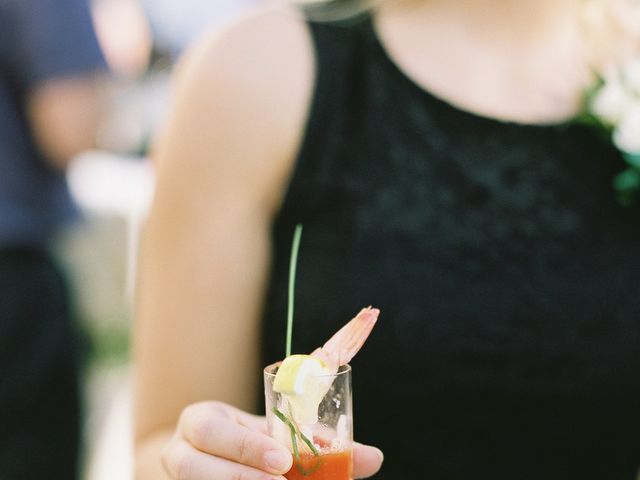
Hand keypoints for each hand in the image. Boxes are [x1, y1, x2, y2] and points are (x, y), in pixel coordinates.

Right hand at [162, 401, 383, 478]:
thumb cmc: (248, 439)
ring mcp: (178, 479)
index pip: (210, 429)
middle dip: (240, 476)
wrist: (206, 456)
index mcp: (200, 420)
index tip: (284, 459)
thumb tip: (374, 457)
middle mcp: (180, 451)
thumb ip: (314, 440)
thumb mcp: (273, 431)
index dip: (244, 446)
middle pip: (193, 466)